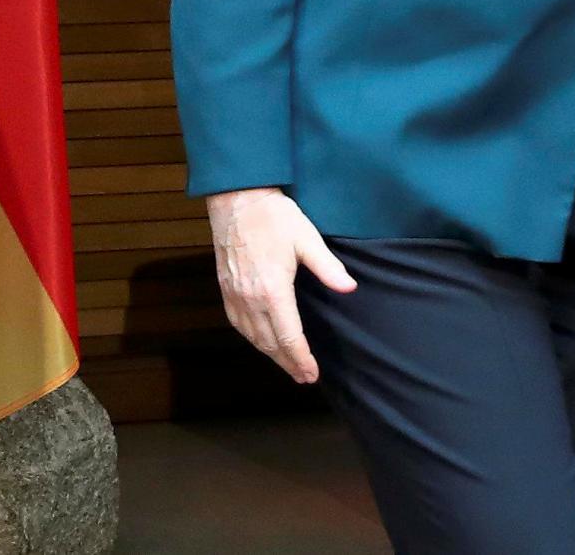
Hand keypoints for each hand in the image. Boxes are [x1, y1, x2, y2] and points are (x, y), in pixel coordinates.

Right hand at [206, 187, 353, 384]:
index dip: (301, 359)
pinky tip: (260, 340)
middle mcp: (250, 298)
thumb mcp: (306, 238)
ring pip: (252, 336)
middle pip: (269, 343)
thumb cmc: (272, 216)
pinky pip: (237, 323)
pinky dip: (251, 338)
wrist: (236, 198)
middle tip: (304, 377)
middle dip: (288, 363)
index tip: (312, 374)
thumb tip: (350, 287)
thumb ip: (328, 267)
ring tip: (286, 365)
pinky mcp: (225, 287)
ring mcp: (234, 294)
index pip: (288, 337)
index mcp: (272, 291)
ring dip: (270, 354)